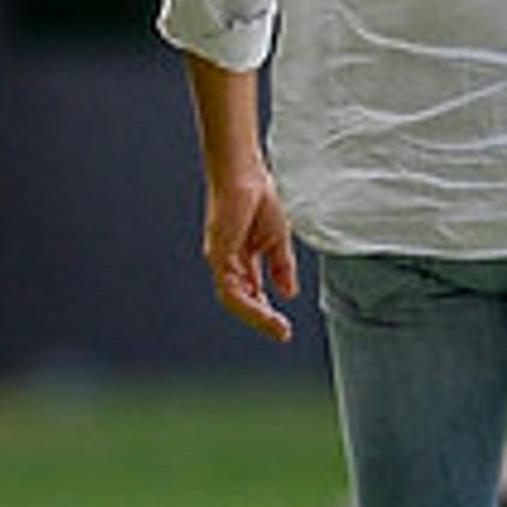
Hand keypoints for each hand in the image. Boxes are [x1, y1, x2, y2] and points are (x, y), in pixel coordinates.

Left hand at [204, 167, 298, 341]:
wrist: (245, 172)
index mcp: (241, 259)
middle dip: (262, 319)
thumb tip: (289, 293)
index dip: (266, 311)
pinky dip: (247, 302)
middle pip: (241, 300)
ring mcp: (220, 260)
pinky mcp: (218, 254)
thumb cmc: (257, 197)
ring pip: (234, 300)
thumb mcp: (278, 240)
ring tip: (278, 328)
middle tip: (283, 333)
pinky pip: (231, 288)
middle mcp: (227, 263)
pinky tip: (265, 310)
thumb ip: (281, 267)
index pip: (251, 293)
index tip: (284, 328)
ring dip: (257, 316)